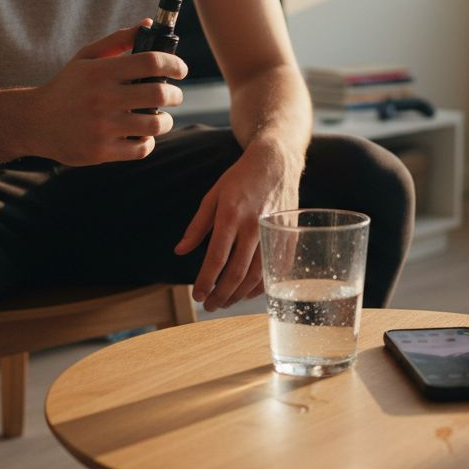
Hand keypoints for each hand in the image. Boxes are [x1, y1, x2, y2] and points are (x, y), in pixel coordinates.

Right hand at [29, 24, 187, 165]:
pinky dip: (148, 141)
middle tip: (174, 95)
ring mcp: (102, 127)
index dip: (174, 64)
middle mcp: (102, 98)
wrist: (34, 122)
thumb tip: (146, 24)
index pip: (150, 62)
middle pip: (158, 94)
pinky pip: (141, 148)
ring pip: (155, 124)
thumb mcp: (86, 57)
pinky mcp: (101, 151)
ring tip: (161, 117)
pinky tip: (143, 135)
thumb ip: (117, 41)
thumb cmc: (66, 87)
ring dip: (165, 120)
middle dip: (175, 94)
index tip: (180, 70)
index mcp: (100, 72)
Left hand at [175, 139, 301, 310]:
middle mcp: (253, 226)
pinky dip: (262, 285)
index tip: (197, 295)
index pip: (216, 258)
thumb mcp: (212, 196)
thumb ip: (196, 226)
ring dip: (240, 294)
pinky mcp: (288, 236)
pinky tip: (248, 292)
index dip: (205, 281)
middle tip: (210, 306)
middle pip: (237, 272)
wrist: (275, 162)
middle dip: (221, 294)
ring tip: (226, 302)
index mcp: (230, 215)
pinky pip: (275, 269)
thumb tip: (180, 251)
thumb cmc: (240, 179)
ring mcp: (273, 232)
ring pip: (257, 275)